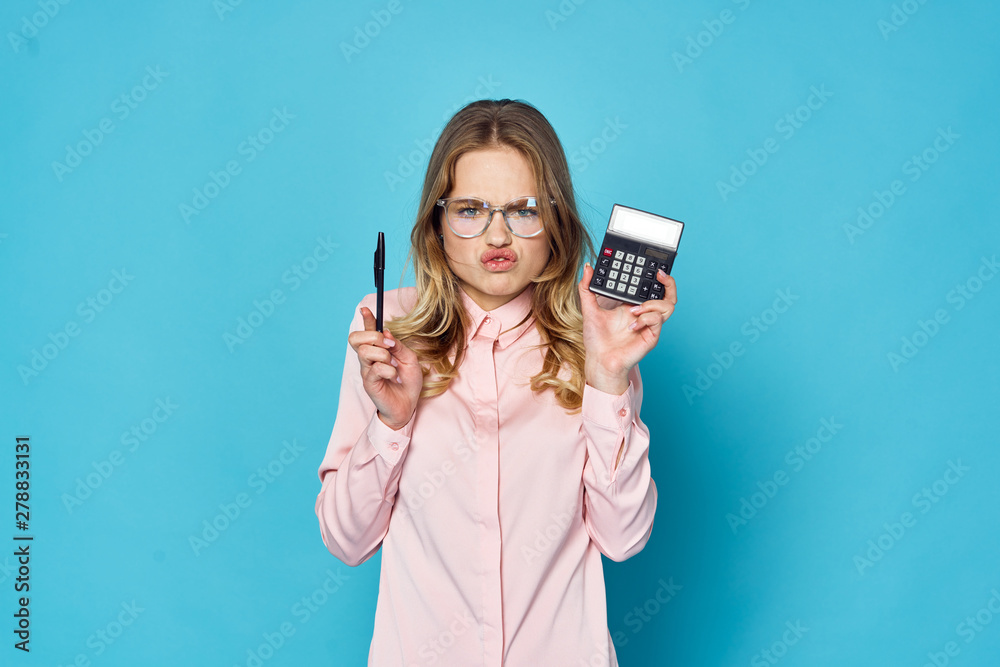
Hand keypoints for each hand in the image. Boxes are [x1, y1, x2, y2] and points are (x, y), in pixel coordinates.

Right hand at [348, 307, 422, 429]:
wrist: (408, 405)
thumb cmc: (408, 382)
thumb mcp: (410, 359)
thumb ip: (398, 346)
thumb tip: (386, 332)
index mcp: (378, 350)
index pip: (367, 331)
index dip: (366, 319)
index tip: (365, 309)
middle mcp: (369, 358)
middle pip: (355, 338)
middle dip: (373, 336)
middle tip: (388, 345)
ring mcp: (367, 370)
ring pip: (364, 352)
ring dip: (383, 355)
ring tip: (394, 365)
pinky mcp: (369, 383)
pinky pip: (375, 369)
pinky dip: (389, 370)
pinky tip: (395, 378)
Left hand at [578, 264, 677, 394]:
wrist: (599, 360)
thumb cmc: (596, 339)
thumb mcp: (589, 309)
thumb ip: (587, 288)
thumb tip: (588, 268)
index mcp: (633, 306)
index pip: (651, 288)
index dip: (656, 277)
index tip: (652, 267)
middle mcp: (644, 314)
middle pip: (668, 295)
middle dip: (669, 283)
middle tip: (659, 275)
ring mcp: (649, 325)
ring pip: (668, 306)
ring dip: (652, 303)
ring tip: (634, 310)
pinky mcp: (651, 336)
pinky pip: (657, 321)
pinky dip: (645, 319)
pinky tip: (631, 325)